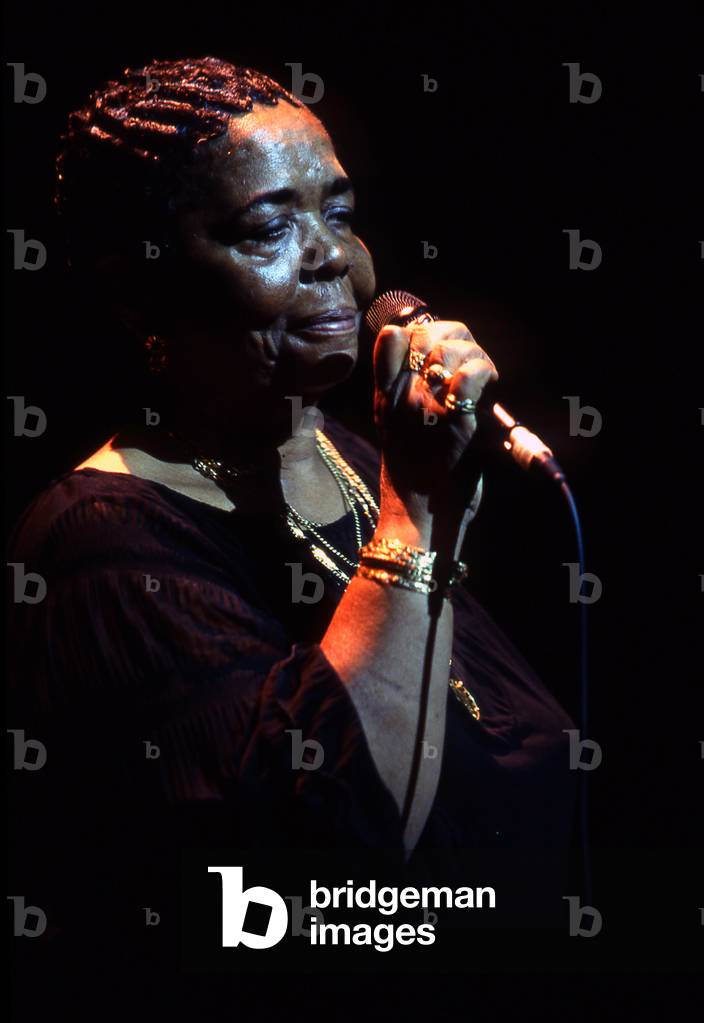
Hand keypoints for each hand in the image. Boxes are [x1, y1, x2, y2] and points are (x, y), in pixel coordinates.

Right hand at [373, 320, 498, 524]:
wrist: (419, 518)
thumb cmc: (415, 479)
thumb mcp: (394, 430)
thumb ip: (406, 396)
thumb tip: (439, 367)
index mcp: (385, 396)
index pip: (394, 335)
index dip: (423, 333)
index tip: (437, 354)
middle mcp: (401, 395)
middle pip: (429, 332)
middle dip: (457, 341)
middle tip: (467, 368)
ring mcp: (425, 405)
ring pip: (452, 348)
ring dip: (475, 358)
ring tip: (478, 385)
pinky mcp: (454, 422)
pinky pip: (470, 376)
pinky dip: (483, 376)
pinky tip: (484, 395)